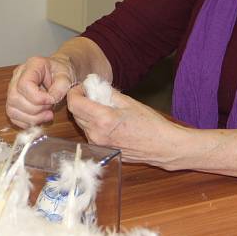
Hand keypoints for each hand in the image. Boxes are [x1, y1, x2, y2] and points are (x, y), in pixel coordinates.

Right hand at [6, 54, 76, 127]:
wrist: (57, 73)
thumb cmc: (60, 73)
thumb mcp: (66, 77)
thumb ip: (61, 87)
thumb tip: (51, 99)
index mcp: (32, 66)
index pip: (24, 84)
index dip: (38, 98)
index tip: (51, 101)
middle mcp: (18, 76)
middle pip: (15, 98)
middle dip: (35, 109)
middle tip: (50, 107)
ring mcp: (12, 88)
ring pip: (11, 109)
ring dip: (31, 118)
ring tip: (46, 114)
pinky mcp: (12, 101)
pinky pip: (12, 116)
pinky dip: (26, 122)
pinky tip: (39, 118)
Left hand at [66, 85, 186, 167]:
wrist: (163, 147)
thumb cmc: (150, 124)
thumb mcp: (128, 102)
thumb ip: (107, 93)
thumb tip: (93, 85)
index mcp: (103, 119)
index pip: (74, 103)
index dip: (75, 92)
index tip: (83, 87)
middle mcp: (96, 134)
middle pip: (75, 114)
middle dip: (80, 100)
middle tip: (92, 93)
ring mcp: (98, 144)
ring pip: (82, 123)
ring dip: (86, 112)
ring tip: (101, 106)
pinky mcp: (102, 150)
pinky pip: (89, 133)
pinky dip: (92, 123)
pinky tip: (106, 119)